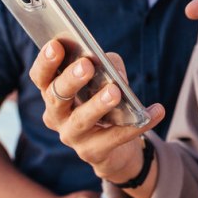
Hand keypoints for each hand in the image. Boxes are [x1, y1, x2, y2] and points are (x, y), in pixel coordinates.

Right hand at [30, 40, 163, 182]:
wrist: (112, 146)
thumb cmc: (102, 101)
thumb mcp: (103, 79)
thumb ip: (106, 66)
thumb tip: (113, 69)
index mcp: (52, 93)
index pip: (41, 77)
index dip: (46, 62)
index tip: (57, 44)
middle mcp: (56, 116)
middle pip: (56, 96)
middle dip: (71, 79)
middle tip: (87, 66)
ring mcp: (73, 136)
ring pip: (82, 119)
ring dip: (98, 104)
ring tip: (115, 91)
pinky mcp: (93, 152)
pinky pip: (116, 137)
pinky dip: (137, 124)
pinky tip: (156, 111)